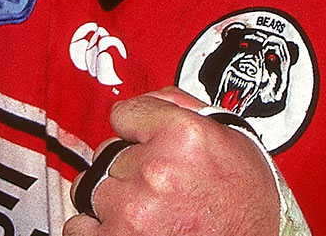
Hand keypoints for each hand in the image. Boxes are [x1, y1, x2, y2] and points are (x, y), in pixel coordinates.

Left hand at [65, 88, 279, 235]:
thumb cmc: (246, 202)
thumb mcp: (229, 138)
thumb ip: (180, 107)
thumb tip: (142, 102)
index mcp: (183, 135)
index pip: (122, 114)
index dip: (137, 132)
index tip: (148, 145)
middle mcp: (156, 170)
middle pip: (107, 154)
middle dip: (128, 168)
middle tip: (161, 186)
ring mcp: (134, 210)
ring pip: (92, 188)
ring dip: (113, 198)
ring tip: (148, 209)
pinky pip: (79, 226)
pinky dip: (97, 228)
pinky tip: (128, 228)